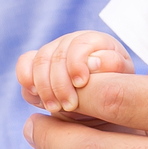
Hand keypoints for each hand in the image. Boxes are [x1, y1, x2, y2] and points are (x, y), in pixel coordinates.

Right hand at [16, 30, 132, 116]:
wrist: (102, 101)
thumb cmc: (115, 86)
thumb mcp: (121, 79)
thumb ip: (113, 67)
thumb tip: (94, 60)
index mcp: (96, 41)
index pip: (81, 44)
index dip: (77, 63)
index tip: (81, 84)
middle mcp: (72, 41)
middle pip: (57, 55)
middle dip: (60, 83)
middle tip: (69, 106)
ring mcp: (54, 50)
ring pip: (40, 60)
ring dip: (44, 86)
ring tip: (55, 107)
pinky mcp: (38, 63)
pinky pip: (25, 62)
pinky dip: (26, 77)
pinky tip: (34, 93)